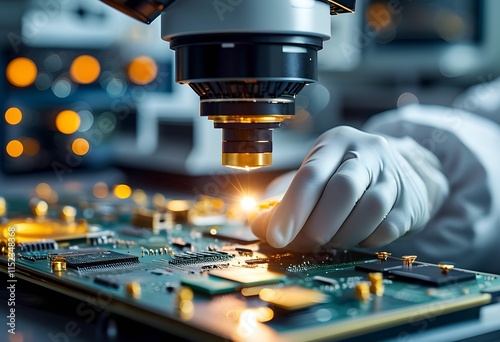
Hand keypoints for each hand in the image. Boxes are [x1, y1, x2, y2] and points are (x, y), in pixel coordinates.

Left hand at [251, 126, 448, 250]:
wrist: (402, 170)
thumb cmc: (346, 174)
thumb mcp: (316, 173)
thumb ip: (285, 199)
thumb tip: (259, 226)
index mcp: (336, 142)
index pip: (311, 175)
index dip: (291, 209)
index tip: (274, 236)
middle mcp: (368, 152)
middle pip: (343, 189)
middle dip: (316, 225)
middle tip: (299, 245)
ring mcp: (394, 176)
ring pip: (369, 210)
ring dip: (341, 235)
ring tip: (327, 241)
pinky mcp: (411, 202)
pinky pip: (387, 228)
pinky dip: (365, 239)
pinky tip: (354, 237)